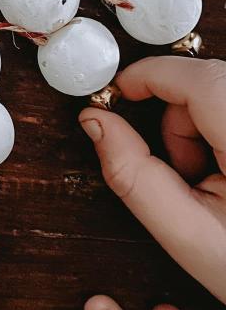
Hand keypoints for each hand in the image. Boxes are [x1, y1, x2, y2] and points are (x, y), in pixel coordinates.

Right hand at [79, 57, 225, 303]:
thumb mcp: (186, 234)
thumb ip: (132, 175)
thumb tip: (95, 121)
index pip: (201, 80)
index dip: (150, 74)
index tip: (117, 92)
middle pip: (208, 82)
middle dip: (177, 119)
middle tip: (187, 174)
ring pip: (221, 93)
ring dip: (201, 127)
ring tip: (214, 182)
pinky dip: (220, 130)